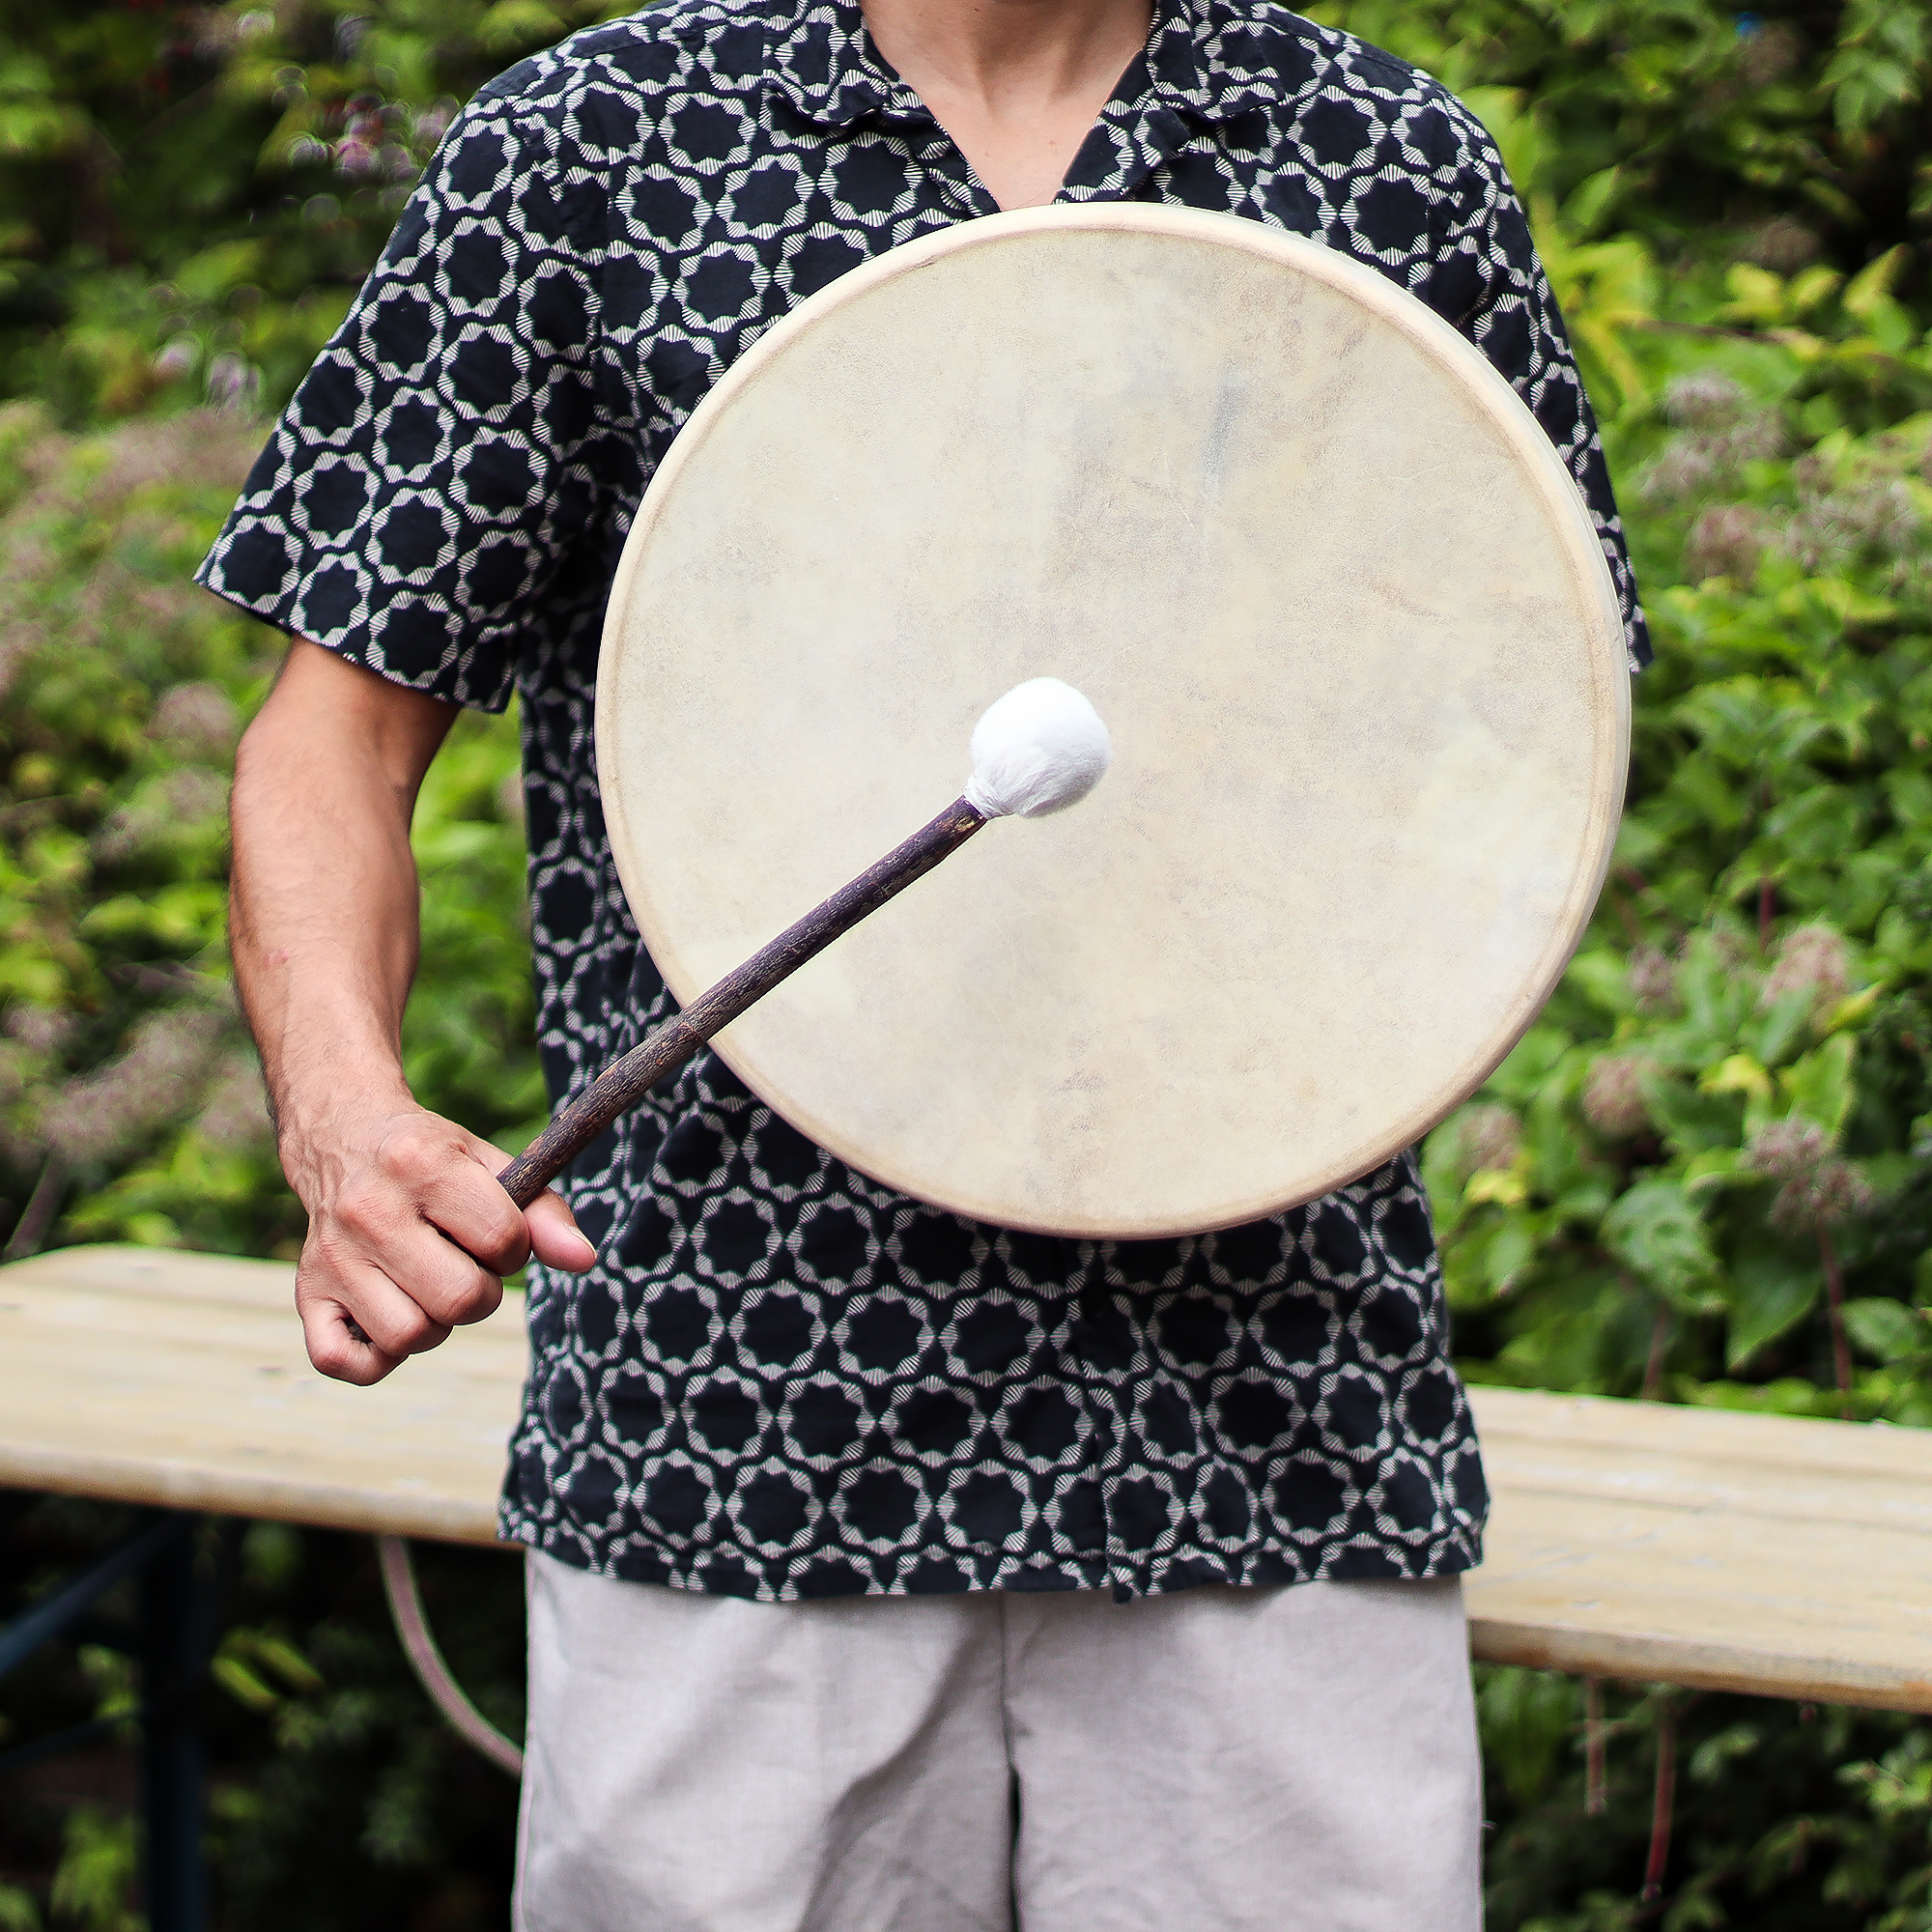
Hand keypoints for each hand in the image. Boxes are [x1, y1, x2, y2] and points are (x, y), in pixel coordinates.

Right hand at [286, 1100, 597, 1384]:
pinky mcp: (306, 1294)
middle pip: (460, 1300)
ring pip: (410, 1337)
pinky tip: (388, 1316)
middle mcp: (370, 1211)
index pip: (502, 1240)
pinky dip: (376, 1357)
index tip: (496, 1237)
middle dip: (480, 1294)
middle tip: (464, 1267)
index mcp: (424, 1166)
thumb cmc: (433, 1160)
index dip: (514, 1249)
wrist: (344, 1137)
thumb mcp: (491, 1165)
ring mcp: (333, 1257)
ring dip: (434, 1324)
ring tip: (426, 1286)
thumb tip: (584, 1261)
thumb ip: (543, 1213)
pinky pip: (344, 1362)